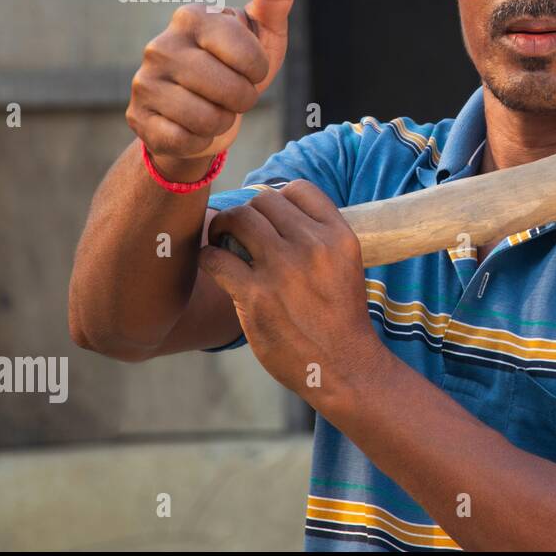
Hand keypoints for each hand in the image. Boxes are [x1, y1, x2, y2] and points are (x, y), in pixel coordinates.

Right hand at [126, 0, 294, 178]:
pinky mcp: (136, 117)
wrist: (200, 118)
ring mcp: (144, 81)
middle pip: (232, 92)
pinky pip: (185, 140)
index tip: (247, 67)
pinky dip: (198, 141)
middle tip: (230, 93)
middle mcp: (161, 43)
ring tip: (211, 108)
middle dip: (243, 101)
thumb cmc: (237, 70)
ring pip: (209, 119)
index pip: (249, 57)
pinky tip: (190, 127)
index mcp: (193, 17)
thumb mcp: (264, 34)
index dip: (257, 72)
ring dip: (221, 122)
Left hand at [198, 180, 382, 406]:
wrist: (345, 366)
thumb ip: (319, 239)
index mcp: (339, 236)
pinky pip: (215, 257)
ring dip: (224, 227)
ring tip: (224, 242)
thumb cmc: (341, 318)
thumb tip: (278, 214)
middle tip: (241, 232)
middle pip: (264, 201)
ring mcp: (282, 270)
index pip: (300, 189)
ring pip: (238, 219)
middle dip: (249, 214)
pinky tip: (216, 267)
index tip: (271, 218)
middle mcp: (312, 246)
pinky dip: (209, 257)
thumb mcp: (347, 266)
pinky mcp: (254, 296)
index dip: (279, 199)